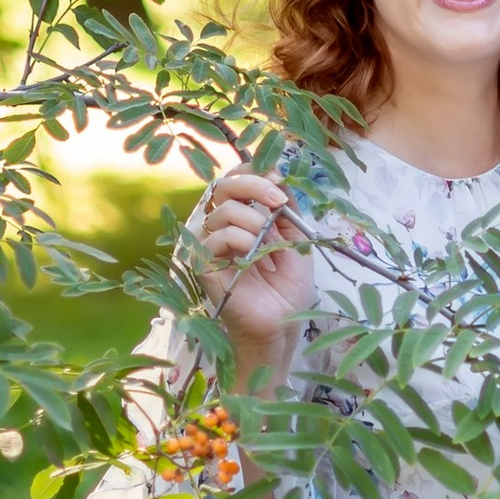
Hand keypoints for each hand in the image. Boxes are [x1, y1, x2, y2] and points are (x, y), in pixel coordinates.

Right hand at [195, 167, 312, 369]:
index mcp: (242, 219)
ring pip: (222, 212)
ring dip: (252, 220)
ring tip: (270, 241)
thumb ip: (287, 211)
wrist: (282, 326)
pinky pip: (215, 238)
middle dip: (252, 185)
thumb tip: (280, 177)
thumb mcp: (297, 241)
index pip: (236, 181)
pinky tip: (254, 255)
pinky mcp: (203, 266)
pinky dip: (240, 240)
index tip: (278, 177)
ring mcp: (210, 247)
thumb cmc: (288, 290)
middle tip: (277, 200)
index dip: (253, 172)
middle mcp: (221, 228)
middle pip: (223, 186)